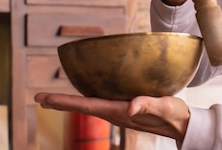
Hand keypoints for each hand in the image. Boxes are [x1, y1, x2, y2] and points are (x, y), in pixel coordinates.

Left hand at [34, 93, 190, 141]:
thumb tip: (130, 106)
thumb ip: (148, 104)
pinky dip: (85, 100)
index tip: (43, 98)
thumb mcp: (164, 106)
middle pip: (81, 107)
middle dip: (60, 102)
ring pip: (88, 106)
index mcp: (119, 112)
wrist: (183, 125)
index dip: (63, 101)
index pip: (85, 106)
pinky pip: (99, 103)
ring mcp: (118, 112)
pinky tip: (84, 95)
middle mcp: (115, 113)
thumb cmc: (175, 115)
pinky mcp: (125, 109)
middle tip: (38, 97)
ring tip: (53, 99)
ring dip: (70, 102)